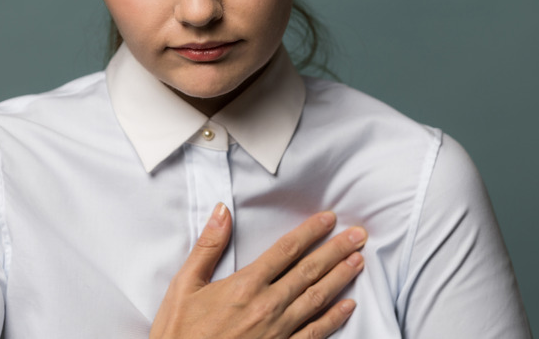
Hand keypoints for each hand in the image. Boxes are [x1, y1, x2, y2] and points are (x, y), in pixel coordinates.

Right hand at [149, 203, 365, 338]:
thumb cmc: (179, 333)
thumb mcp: (183, 286)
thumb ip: (207, 247)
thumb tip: (222, 211)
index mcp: (244, 285)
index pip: (286, 250)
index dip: (310, 232)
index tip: (329, 219)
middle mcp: (266, 305)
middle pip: (309, 270)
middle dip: (336, 250)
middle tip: (358, 235)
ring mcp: (277, 331)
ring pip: (317, 298)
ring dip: (340, 277)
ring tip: (358, 260)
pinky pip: (314, 334)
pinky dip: (333, 318)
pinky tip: (348, 305)